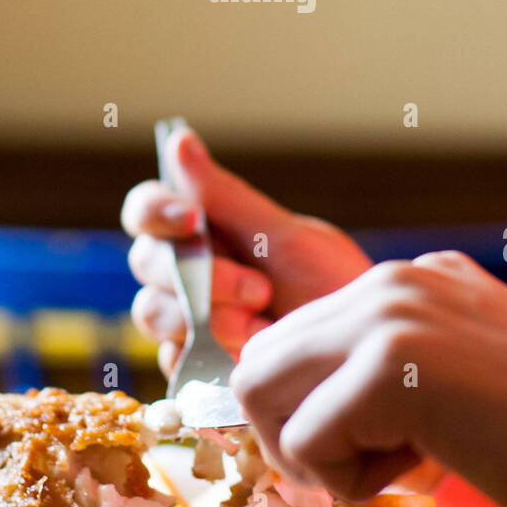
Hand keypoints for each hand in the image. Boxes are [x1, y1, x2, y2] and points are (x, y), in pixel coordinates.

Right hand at [120, 127, 370, 376]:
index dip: (156, 211)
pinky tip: (252, 356)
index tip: (194, 219)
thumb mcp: (285, 238)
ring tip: (264, 327)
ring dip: (209, 317)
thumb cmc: (330, 285)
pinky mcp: (192, 367)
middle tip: (260, 290)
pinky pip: (173, 359)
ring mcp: (185, 320)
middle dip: (202, 276)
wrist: (361, 352)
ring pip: (152, 311)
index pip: (145, 209)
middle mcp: (184, 272)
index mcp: (201, 231)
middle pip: (145, 262)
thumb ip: (227, 197)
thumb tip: (179, 139)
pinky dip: (211, 356)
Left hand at [230, 251, 506, 506]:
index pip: (296, 339)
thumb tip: (306, 419)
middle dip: (286, 434)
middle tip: (355, 473)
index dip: (302, 411)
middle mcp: (391, 280)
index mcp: (410, 280)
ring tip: (394, 466)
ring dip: (313, 455)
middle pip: (260, 358)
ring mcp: (387, 313)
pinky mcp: (387, 366)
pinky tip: (427, 469)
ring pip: (262, 390)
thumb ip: (388, 372)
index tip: (354, 454)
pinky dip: (352, 484)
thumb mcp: (460, 377)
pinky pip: (305, 445)